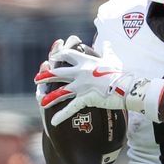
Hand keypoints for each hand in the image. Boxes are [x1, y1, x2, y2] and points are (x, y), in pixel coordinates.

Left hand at [40, 37, 163, 125]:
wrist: (126, 86)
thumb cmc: (120, 72)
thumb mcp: (112, 58)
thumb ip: (107, 49)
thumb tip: (106, 42)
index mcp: (85, 61)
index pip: (67, 55)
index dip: (58, 55)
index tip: (52, 57)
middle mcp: (80, 72)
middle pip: (58, 72)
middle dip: (46, 76)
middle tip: (36, 79)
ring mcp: (81, 86)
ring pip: (60, 91)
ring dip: (49, 97)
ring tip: (41, 101)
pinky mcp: (85, 98)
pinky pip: (70, 107)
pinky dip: (61, 115)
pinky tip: (53, 121)